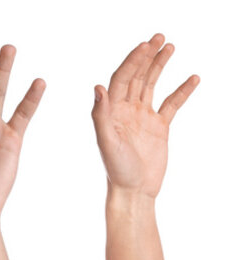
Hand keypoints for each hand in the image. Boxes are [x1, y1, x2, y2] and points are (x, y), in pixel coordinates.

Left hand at [93, 34, 198, 198]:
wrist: (133, 191)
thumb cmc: (116, 169)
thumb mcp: (106, 141)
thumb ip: (101, 115)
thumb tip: (98, 88)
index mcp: (111, 110)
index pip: (122, 79)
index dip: (132, 61)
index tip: (145, 46)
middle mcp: (125, 110)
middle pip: (136, 76)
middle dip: (146, 56)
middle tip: (159, 37)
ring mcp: (143, 117)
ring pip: (152, 85)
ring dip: (160, 65)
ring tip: (170, 46)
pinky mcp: (159, 127)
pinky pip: (171, 104)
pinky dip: (181, 91)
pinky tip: (193, 77)